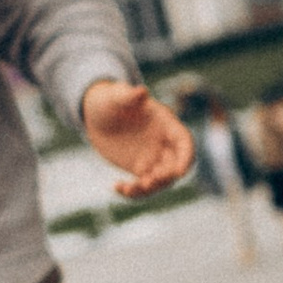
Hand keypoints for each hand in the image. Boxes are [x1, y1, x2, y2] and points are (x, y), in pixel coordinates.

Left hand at [83, 80, 195, 198]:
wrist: (96, 114)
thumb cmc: (109, 100)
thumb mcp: (116, 96)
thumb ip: (129, 95)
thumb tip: (142, 91)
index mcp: (165, 123)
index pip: (184, 142)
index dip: (186, 157)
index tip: (179, 173)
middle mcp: (163, 142)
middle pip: (175, 165)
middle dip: (165, 177)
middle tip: (146, 182)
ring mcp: (153, 157)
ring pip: (160, 180)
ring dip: (149, 189)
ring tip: (128, 189)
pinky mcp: (140, 168)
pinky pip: (143, 185)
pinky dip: (133, 191)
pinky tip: (116, 187)